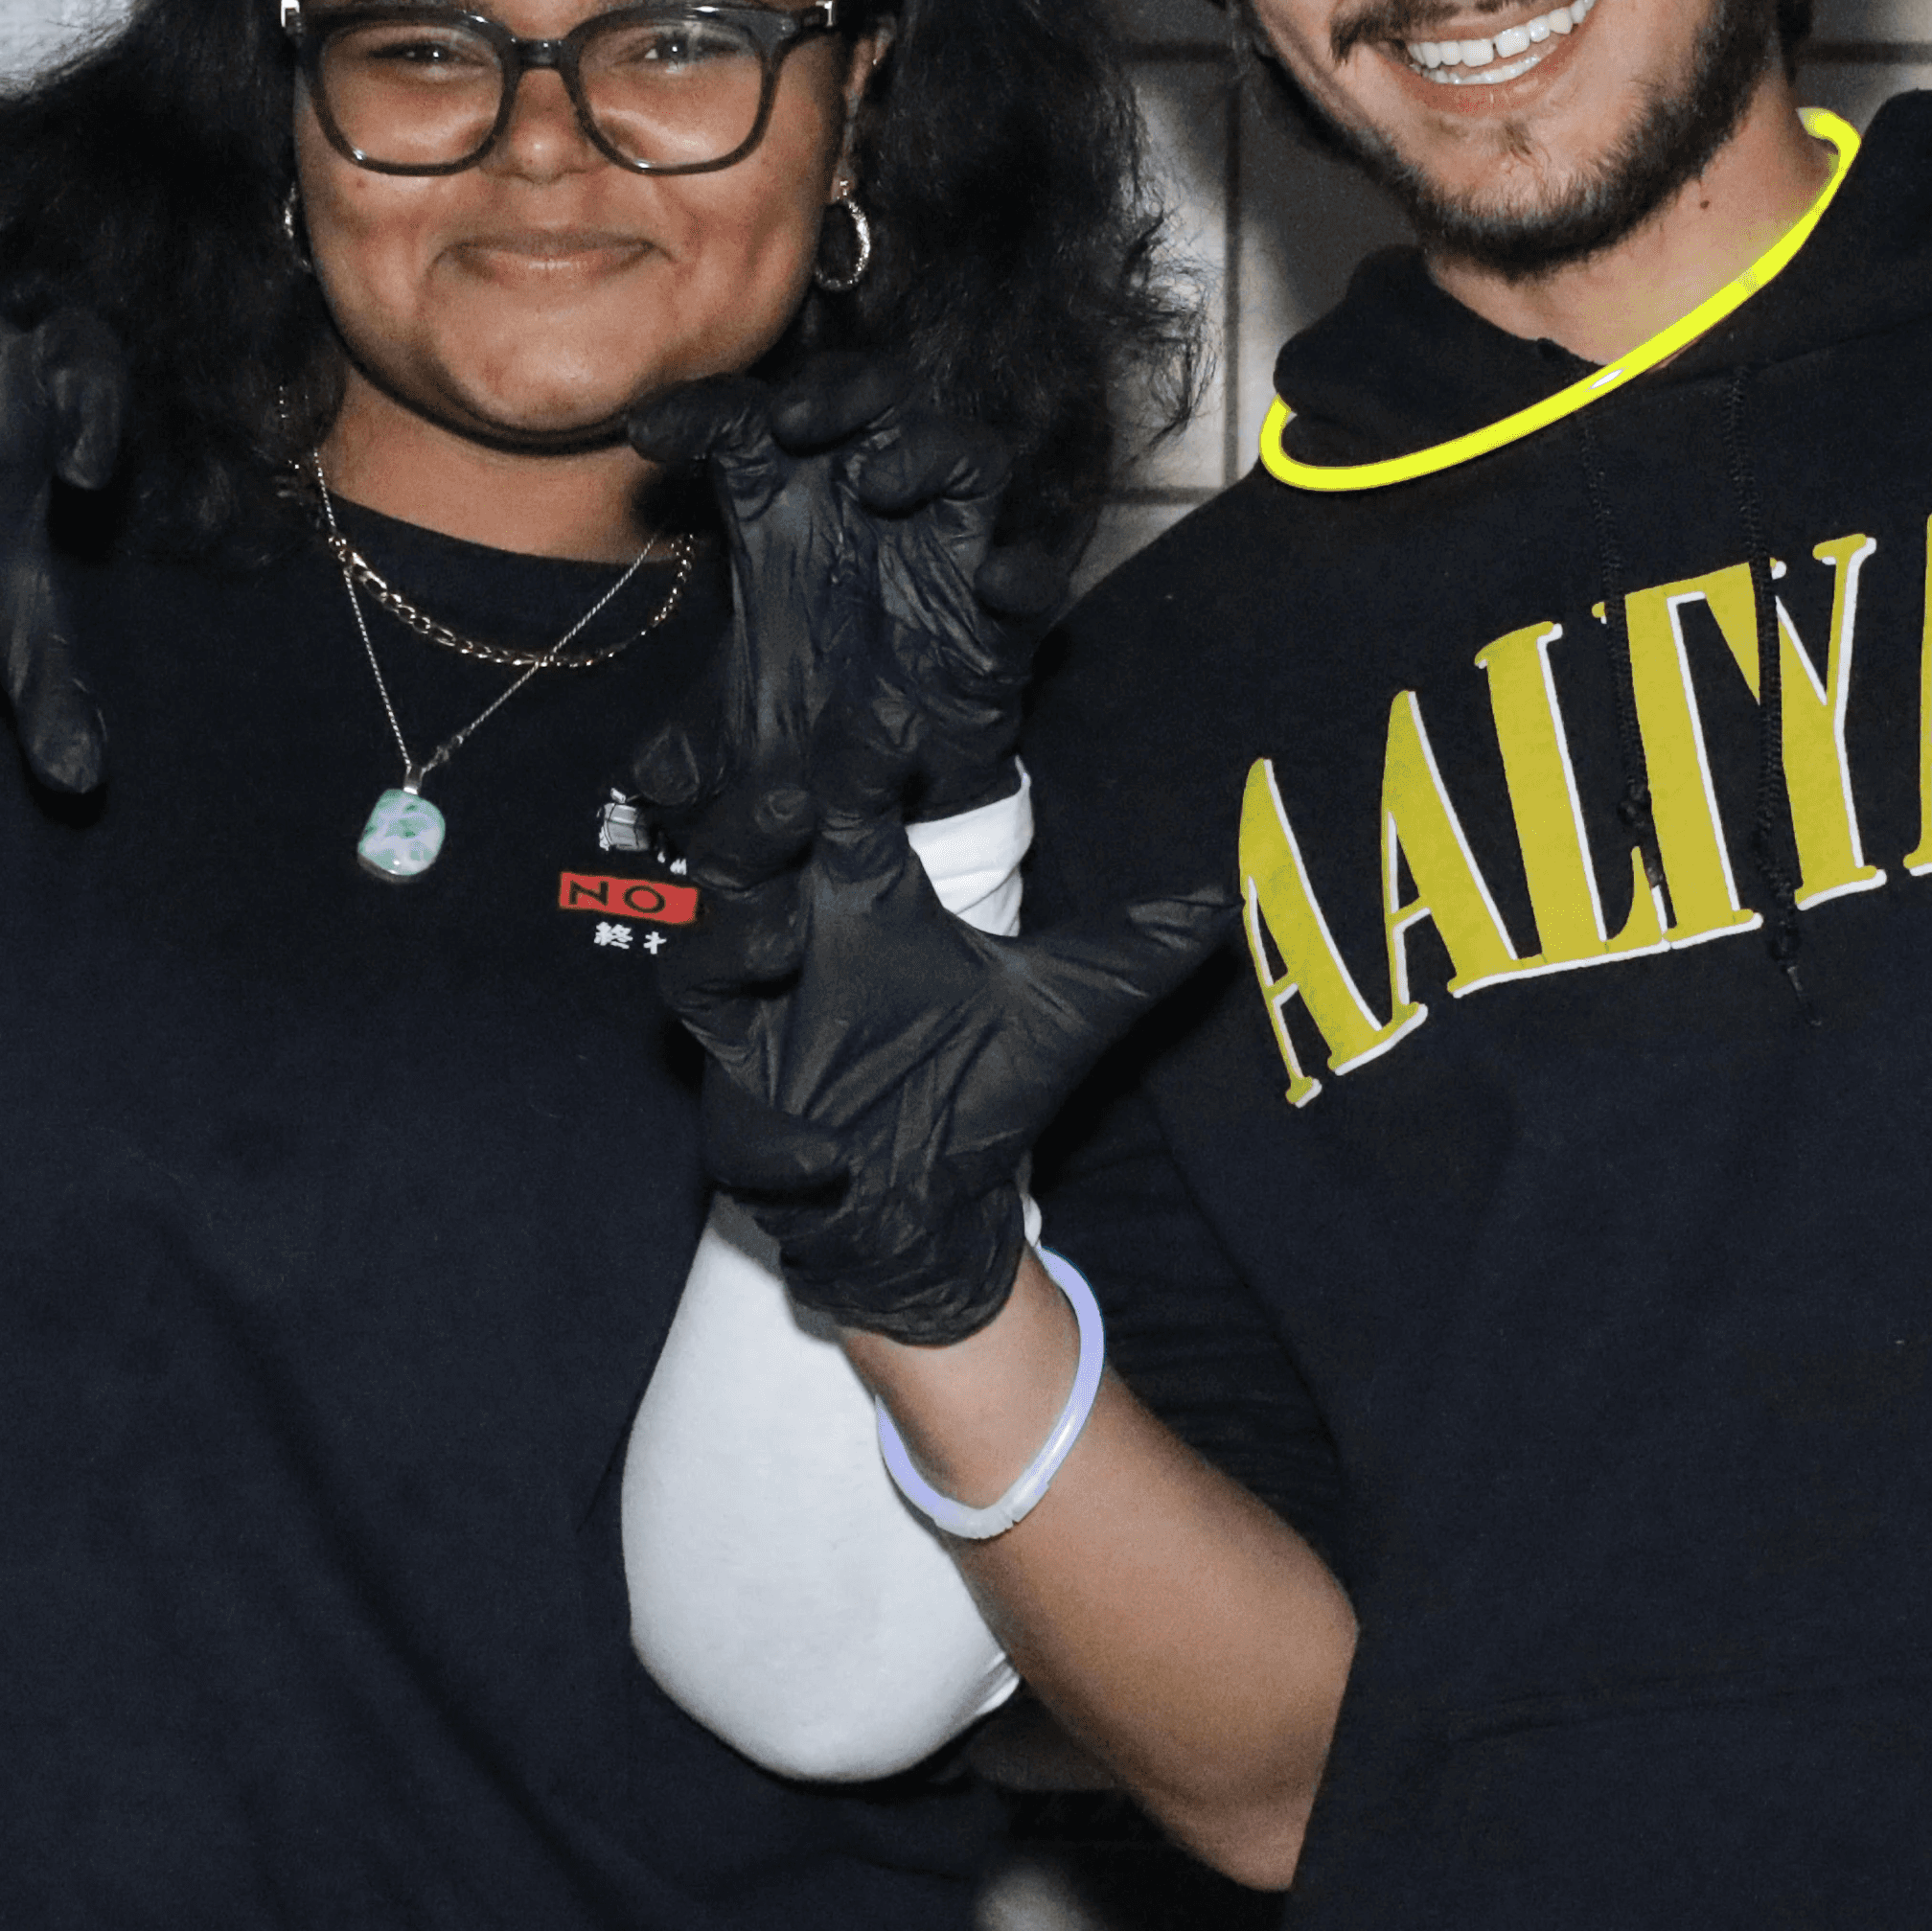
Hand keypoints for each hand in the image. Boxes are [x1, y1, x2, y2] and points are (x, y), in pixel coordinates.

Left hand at [623, 345, 1071, 853]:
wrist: (906, 787)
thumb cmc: (816, 717)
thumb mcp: (740, 733)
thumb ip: (693, 748)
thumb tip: (649, 787)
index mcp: (791, 509)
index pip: (744, 429)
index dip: (698, 414)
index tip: (647, 436)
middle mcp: (871, 508)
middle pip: (867, 399)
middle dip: (835, 393)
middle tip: (788, 423)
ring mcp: (947, 549)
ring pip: (964, 454)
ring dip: (927, 452)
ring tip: (880, 484)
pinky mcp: (1002, 613)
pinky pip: (1031, 575)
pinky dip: (1020, 573)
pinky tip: (996, 582)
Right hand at [665, 788, 1229, 1345]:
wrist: (941, 1204)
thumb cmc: (985, 1089)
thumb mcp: (1075, 1009)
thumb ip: (1143, 946)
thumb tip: (1234, 892)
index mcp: (867, 901)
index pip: (842, 805)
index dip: (853, 761)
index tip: (888, 725)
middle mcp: (800, 944)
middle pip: (737, 854)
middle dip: (753, 819)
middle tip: (795, 794)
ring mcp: (761, 1027)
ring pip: (697, 958)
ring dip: (728, 938)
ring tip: (782, 930)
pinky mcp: (747, 1122)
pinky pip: (729, 1120)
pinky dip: (771, 1139)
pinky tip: (824, 1149)